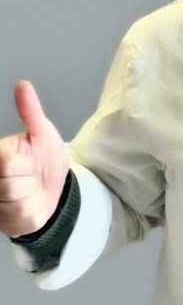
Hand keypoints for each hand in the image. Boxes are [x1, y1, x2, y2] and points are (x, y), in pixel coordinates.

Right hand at [0, 80, 69, 237]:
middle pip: (8, 183)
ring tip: (29, 189)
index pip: (5, 161)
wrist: (55, 192)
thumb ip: (31, 111)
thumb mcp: (43, 133)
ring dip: (28, 196)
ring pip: (13, 201)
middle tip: (29, 176)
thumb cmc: (46, 159)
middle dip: (25, 180)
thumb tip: (23, 84)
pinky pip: (19, 217)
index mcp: (0, 154)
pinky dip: (29, 211)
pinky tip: (27, 204)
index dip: (19, 163)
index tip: (25, 161)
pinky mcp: (2, 220)